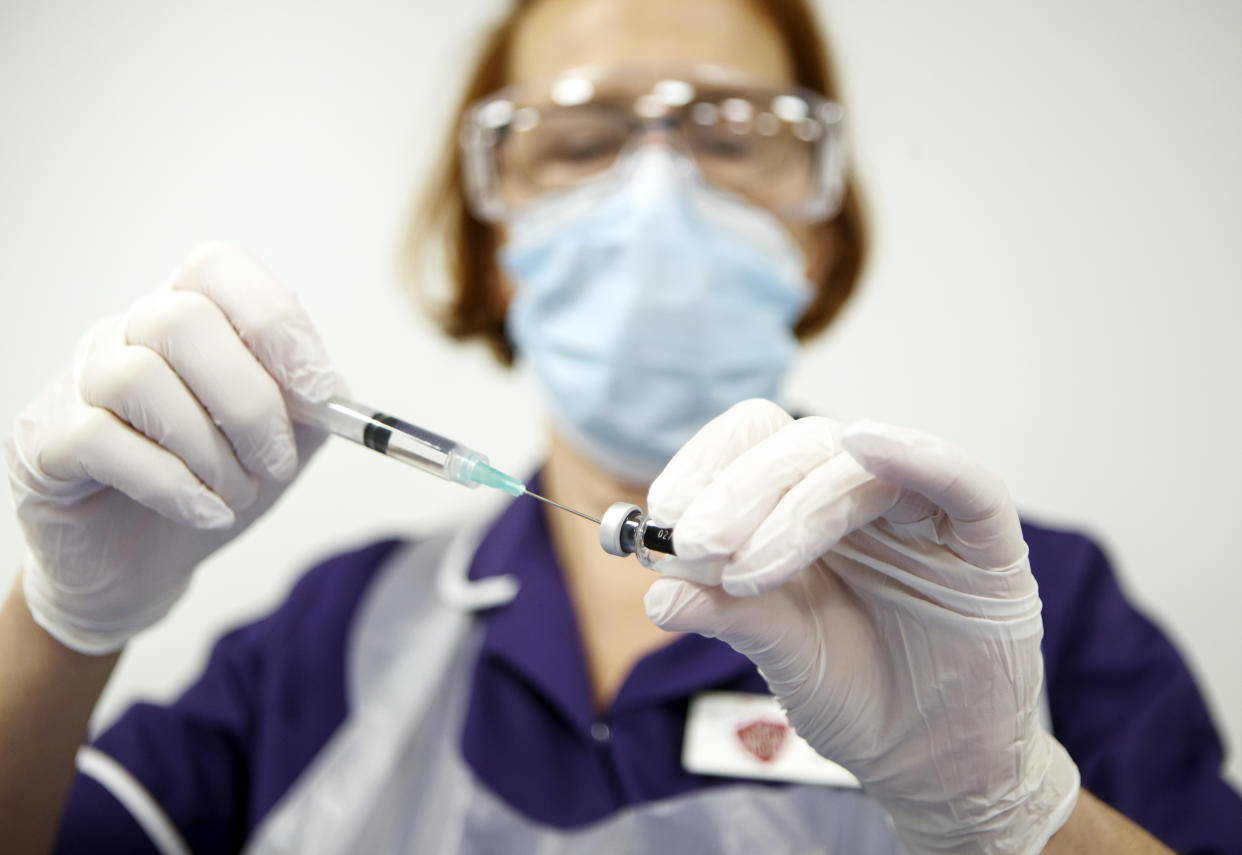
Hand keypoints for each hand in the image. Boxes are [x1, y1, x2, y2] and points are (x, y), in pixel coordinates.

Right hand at [4, 243, 340, 654]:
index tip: (319, 391)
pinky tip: (204, 511)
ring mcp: (78, 381)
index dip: (275, 322)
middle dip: (250, 402)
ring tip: (237, 494)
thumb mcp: (282, 442)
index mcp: (188, 315)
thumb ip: (310, 408)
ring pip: (140, 378)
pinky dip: (169, 483)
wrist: (145, 563)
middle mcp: (126, 333)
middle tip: (277, 462)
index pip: (217, 268)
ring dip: (210, 450)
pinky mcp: (45, 441)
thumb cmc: (213, 485)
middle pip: (183, 320)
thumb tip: (327, 389)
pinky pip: (99, 439)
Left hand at [643, 399, 1079, 854]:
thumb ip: (728, 613)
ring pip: (859, 466)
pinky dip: (919, 457)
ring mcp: (926, 516)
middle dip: (740, 490)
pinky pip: (965, 484)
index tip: (664, 511)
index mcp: (805, 509)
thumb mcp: (781, 653)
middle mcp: (862, 498)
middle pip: (801, 445)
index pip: (757, 443)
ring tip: (745, 573)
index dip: (709, 464)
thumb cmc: (859, 696)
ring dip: (793, 507)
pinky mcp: (988, 545)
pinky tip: (868, 445)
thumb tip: (658, 593)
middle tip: (696, 544)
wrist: (934, 764)